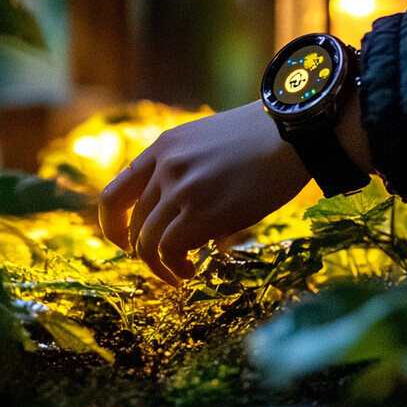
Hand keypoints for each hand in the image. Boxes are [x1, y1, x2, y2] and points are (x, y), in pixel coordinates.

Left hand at [98, 101, 309, 285]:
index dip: (113, 225)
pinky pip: (169, 250)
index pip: (115, 192)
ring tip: (180, 273)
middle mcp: (166, 166)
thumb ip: (187, 174)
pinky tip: (190, 272)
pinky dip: (174, 268)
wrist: (293, 133)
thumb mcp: (210, 144)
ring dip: (160, 266)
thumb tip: (185, 225)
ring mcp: (181, 188)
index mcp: (164, 146)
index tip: (126, 241)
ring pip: (147, 241)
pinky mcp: (201, 211)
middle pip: (134, 222)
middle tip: (165, 263)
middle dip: (143, 250)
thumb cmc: (263, 141)